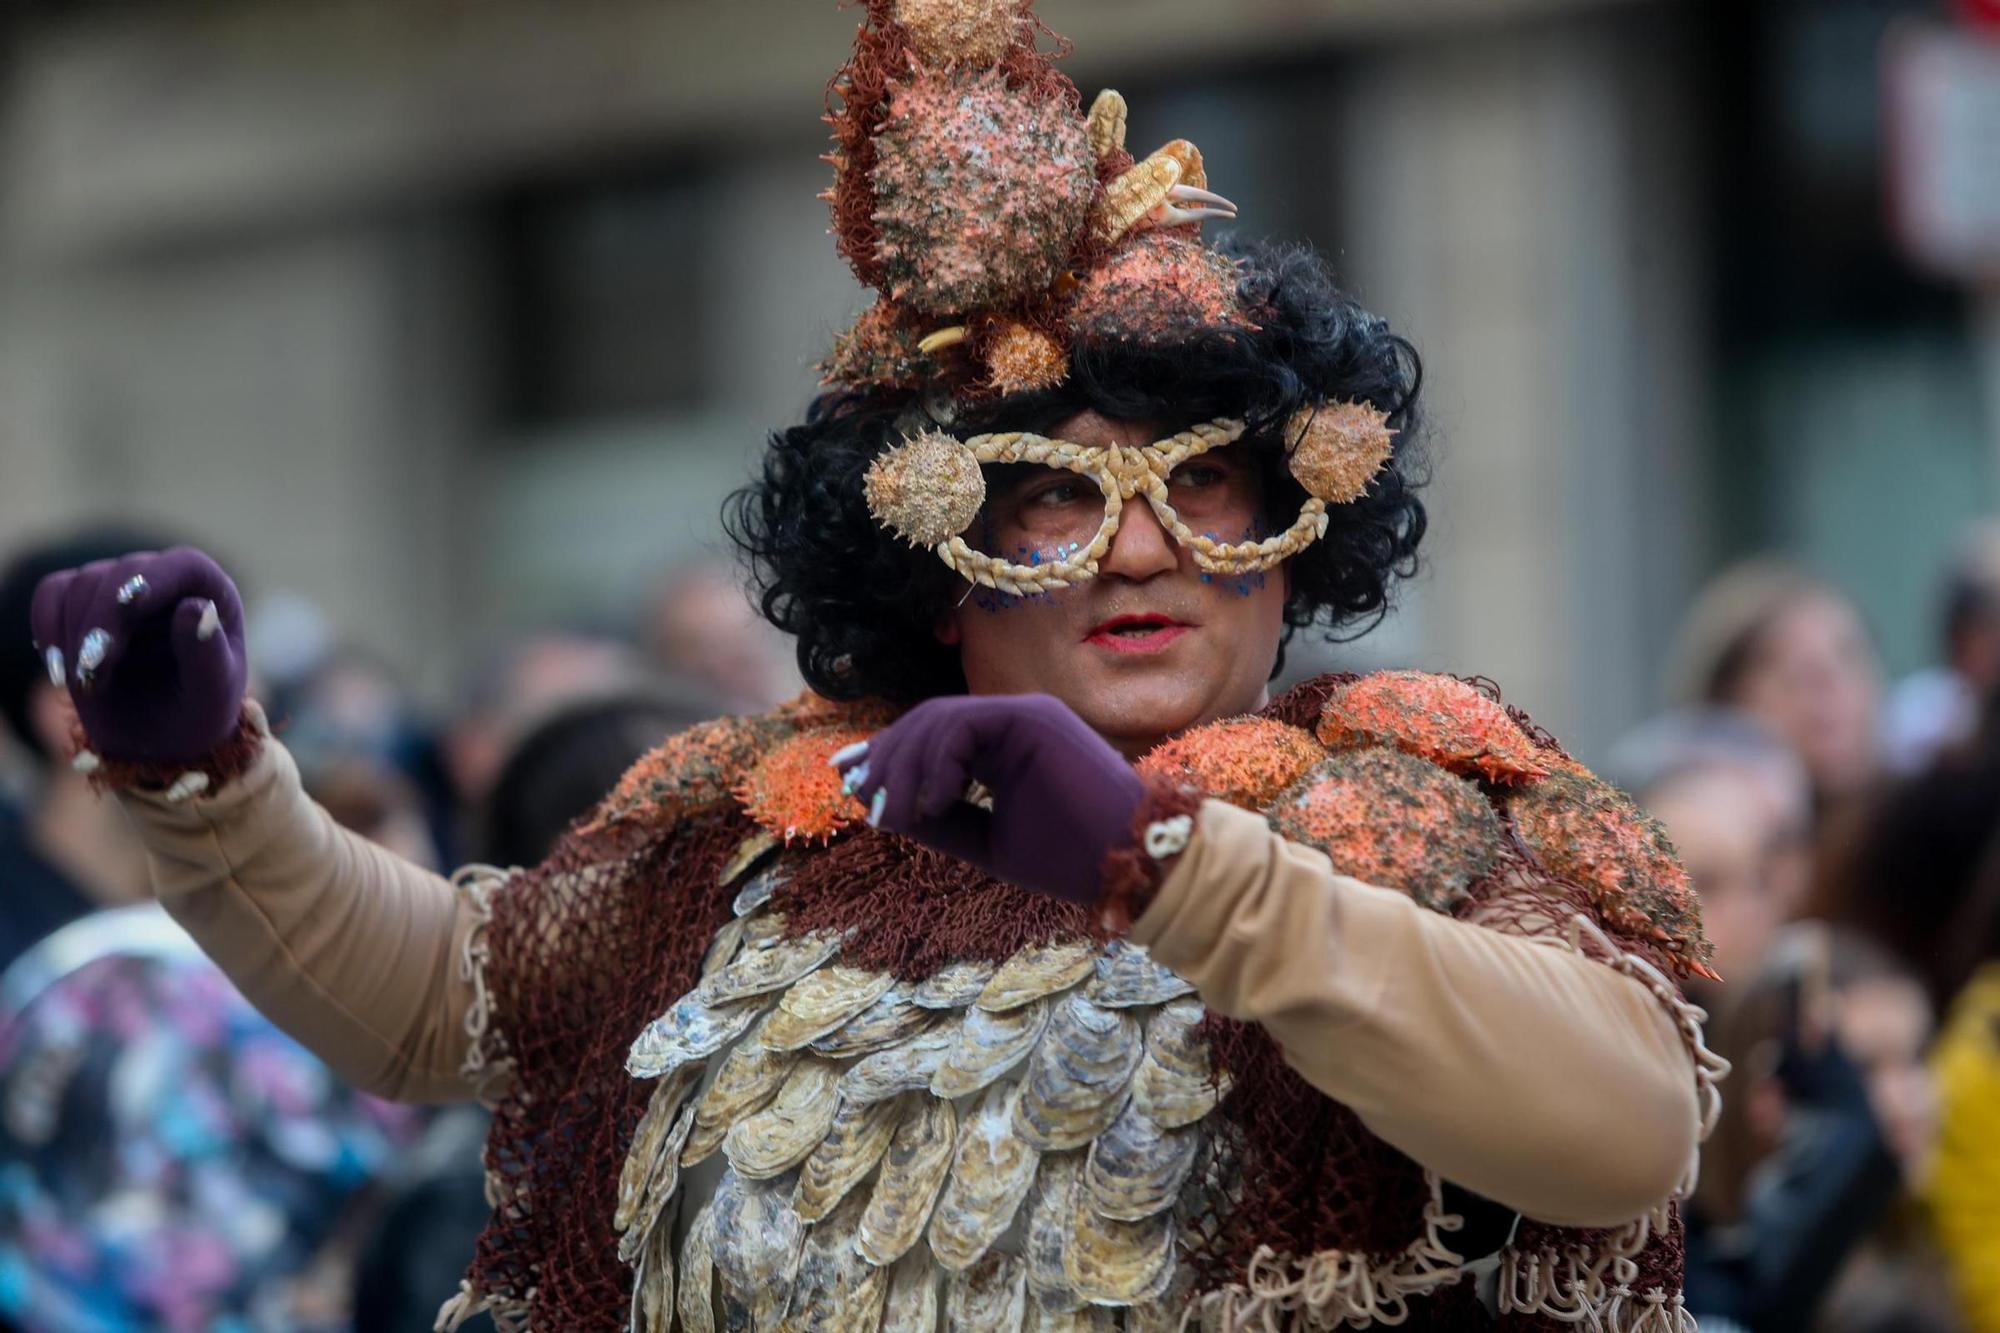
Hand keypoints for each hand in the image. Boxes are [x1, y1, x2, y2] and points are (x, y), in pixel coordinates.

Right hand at [30, 547, 247, 764]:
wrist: (160, 739)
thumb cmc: (197, 712)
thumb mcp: (211, 694)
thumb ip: (207, 654)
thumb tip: (197, 608)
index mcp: (210, 592)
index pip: (184, 565)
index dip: (153, 580)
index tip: (129, 608)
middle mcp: (166, 581)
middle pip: (121, 574)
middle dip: (102, 622)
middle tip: (92, 671)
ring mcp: (120, 588)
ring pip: (81, 584)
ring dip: (76, 636)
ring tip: (89, 685)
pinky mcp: (83, 604)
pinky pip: (52, 594)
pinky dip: (47, 627)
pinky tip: (59, 670)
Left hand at [832, 694, 1143, 904]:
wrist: (1131, 865)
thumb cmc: (1070, 859)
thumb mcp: (987, 841)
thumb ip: (939, 820)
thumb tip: (881, 809)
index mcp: (1007, 744)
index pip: (934, 735)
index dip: (887, 753)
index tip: (847, 779)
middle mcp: (1015, 720)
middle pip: (928, 721)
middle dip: (884, 757)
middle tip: (857, 796)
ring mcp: (1025, 713)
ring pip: (938, 721)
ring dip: (902, 767)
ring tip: (890, 815)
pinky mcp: (1032, 718)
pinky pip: (961, 726)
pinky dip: (936, 763)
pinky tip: (931, 803)